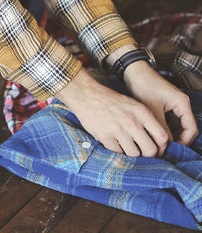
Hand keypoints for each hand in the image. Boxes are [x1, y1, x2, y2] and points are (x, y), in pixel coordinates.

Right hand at [55, 68, 169, 156]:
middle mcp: (132, 122)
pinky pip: (117, 152)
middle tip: (142, 152)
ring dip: (131, 153)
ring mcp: (118, 130)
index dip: (162, 147)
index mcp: (142, 113)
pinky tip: (114, 142)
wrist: (87, 95)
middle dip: (148, 155)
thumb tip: (156, 141)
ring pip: (134, 154)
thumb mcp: (132, 104)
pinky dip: (117, 150)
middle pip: (150, 150)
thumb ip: (145, 120)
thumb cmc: (110, 100)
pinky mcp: (105, 136)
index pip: (162, 137)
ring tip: (126, 146)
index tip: (157, 149)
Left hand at [123, 60, 198, 146]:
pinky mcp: (167, 103)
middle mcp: (182, 103)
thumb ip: (161, 127)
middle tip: (164, 148)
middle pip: (186, 128)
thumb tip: (165, 144)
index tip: (171, 149)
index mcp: (182, 103)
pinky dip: (165, 127)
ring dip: (171, 134)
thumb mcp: (152, 110)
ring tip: (159, 143)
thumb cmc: (143, 86)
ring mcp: (175, 103)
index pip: (191, 129)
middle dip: (177, 139)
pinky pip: (171, 119)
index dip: (183, 142)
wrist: (134, 72)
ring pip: (178, 125)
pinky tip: (155, 134)